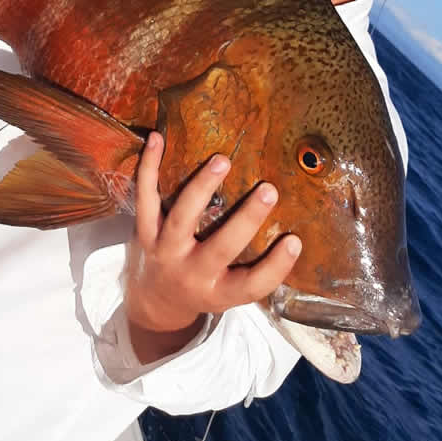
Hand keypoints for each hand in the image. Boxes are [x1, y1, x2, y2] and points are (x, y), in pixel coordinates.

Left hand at [124, 133, 301, 363]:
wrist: (153, 302)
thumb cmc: (204, 288)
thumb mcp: (228, 290)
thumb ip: (255, 266)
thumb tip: (299, 228)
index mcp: (218, 292)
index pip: (251, 286)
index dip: (275, 267)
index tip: (295, 241)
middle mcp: (191, 273)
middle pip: (221, 248)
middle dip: (246, 218)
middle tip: (269, 189)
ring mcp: (164, 251)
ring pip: (181, 218)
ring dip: (202, 186)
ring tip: (223, 159)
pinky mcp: (143, 231)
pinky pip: (143, 197)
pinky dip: (148, 167)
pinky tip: (158, 138)